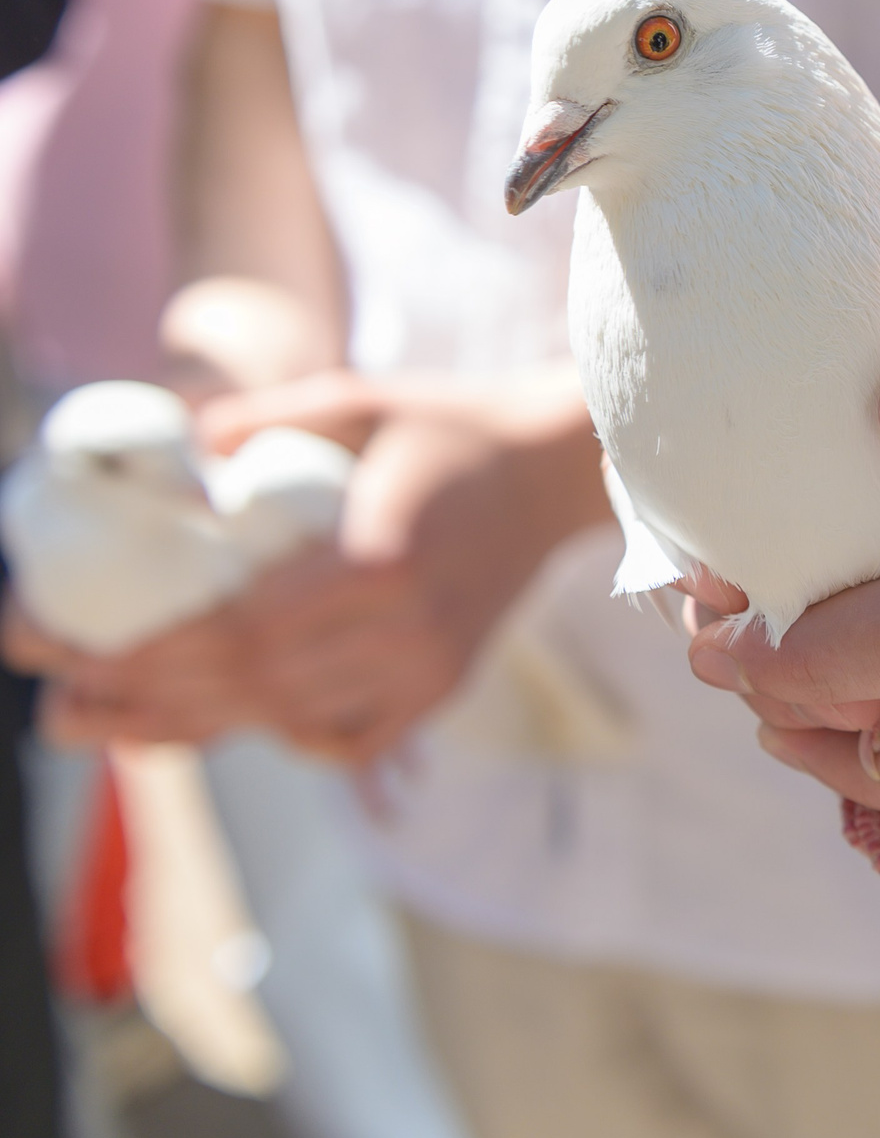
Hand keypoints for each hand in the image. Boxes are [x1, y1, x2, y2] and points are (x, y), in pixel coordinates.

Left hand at [11, 370, 613, 761]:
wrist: (562, 471)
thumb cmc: (453, 426)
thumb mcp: (359, 397)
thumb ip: (267, 418)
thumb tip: (180, 446)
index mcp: (378, 559)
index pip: (243, 630)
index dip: (153, 654)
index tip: (80, 654)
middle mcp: (405, 629)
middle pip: (252, 688)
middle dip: (145, 699)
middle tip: (59, 704)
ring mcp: (429, 667)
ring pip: (290, 723)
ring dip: (197, 726)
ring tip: (113, 725)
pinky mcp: (444, 686)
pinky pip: (348, 739)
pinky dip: (285, 739)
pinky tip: (238, 724)